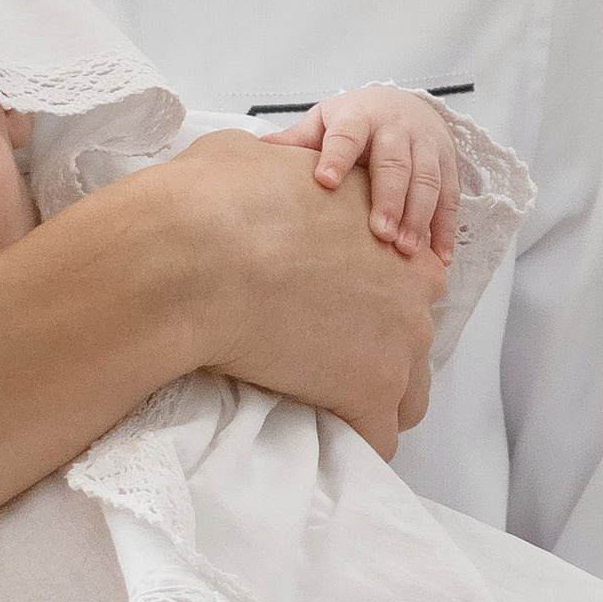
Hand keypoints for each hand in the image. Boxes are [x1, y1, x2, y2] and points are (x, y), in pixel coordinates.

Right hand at [139, 133, 443, 449]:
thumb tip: (251, 172)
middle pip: (410, 336)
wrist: (192, 257)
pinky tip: (316, 444)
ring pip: (405, 394)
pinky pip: (378, 439)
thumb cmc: (207, 201)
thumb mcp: (244, 157)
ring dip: (367, 404)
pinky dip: (350, 444)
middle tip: (315, 362)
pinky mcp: (373, 387)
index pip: (398, 276)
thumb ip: (271, 173)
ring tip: (316, 410)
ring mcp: (401, 337)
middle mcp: (409, 281)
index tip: (321, 314)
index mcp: (385, 223)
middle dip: (371, 352)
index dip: (362, 300)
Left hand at [268, 84, 459, 266]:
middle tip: (380, 232)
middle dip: (390, 198)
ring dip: (419, 216)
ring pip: (427, 180)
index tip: (325, 181)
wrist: (403, 103)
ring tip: (407, 249)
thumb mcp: (325, 121)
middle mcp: (396, 128)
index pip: (347, 135)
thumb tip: (255, 152)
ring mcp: (426, 145)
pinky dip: (446, 229)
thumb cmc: (355, 120)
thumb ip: (297, 139)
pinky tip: (440, 257)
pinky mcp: (448, 164)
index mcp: (359, 116)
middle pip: (395, 162)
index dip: (337, 157)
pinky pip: (451, 197)